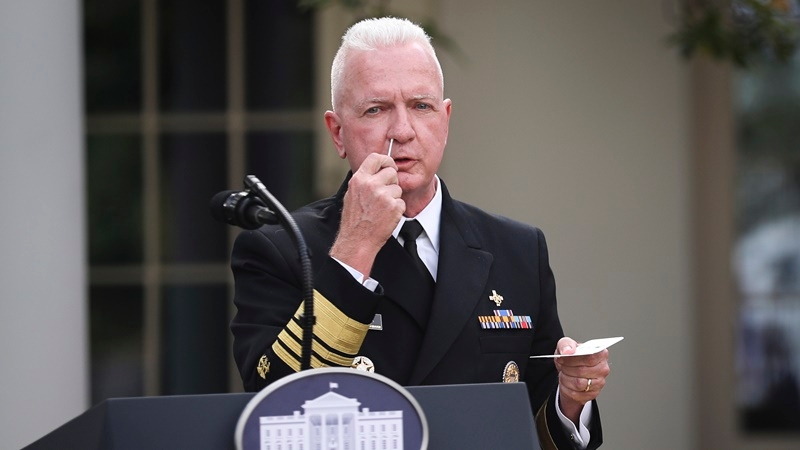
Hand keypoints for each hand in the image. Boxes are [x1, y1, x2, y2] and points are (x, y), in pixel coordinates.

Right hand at [330, 153, 404, 275]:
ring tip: (381, 209)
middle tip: (384, 194)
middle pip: (391, 172)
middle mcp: (371, 185)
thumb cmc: (354, 219)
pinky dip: (396, 209)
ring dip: (393, 197)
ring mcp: (383, 196)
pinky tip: (386, 216)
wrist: (357, 240)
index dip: (386, 160)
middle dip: (391, 182)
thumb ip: (364, 180)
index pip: (376, 157)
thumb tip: (377, 168)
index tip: (389, 165)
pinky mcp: (394, 206)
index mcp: (359, 179)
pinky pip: (401, 202)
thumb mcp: (352, 194)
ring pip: (398, 188)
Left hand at [554, 336, 609, 424]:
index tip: (563, 357)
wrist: (569, 372)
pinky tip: (567, 381)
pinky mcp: (592, 394)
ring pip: (579, 383)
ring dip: (566, 378)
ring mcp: (599, 383)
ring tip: (565, 372)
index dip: (573, 359)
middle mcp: (603, 369)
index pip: (590, 357)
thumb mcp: (566, 345)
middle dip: (567, 368)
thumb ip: (566, 344)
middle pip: (582, 371)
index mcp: (600, 353)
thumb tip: (568, 351)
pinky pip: (576, 394)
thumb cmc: (571, 357)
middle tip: (562, 365)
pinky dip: (567, 388)